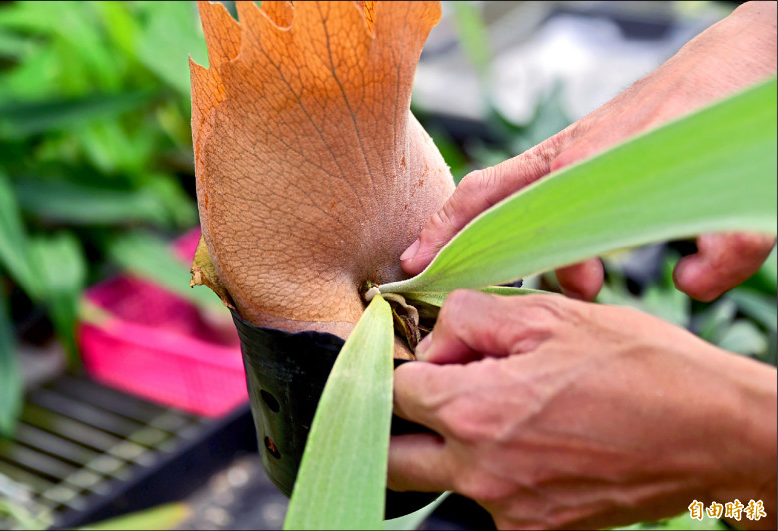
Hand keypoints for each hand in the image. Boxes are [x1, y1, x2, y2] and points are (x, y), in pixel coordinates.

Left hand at [388, 290, 776, 529]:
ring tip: (499, 412)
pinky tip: (533, 441)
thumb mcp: (549, 314)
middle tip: (433, 394)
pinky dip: (492, 472)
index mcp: (475, 410)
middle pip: (394, 456)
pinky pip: (487, 503)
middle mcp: (481, 473)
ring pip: (439, 482)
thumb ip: (468, 317)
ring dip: (447, 449)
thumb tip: (432, 339)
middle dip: (401, 423)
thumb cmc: (640, 367)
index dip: (407, 365)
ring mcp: (509, 510)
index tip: (429, 357)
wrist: (714, 433)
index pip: (392, 393)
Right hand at [400, 1, 776, 300]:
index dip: (458, 245)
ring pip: (506, 195)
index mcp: (584, 167)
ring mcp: (570, 152)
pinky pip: (532, 186)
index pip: (500, 212)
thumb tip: (688, 285)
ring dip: (502, 239)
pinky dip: (524, 219)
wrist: (739, 60)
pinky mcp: (583, 150)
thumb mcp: (739, 193)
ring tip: (545, 280)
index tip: (426, 273)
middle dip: (445, 235)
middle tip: (423, 271)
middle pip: (482, 197)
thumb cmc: (723, 116)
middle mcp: (565, 159)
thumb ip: (725, 249)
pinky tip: (557, 252)